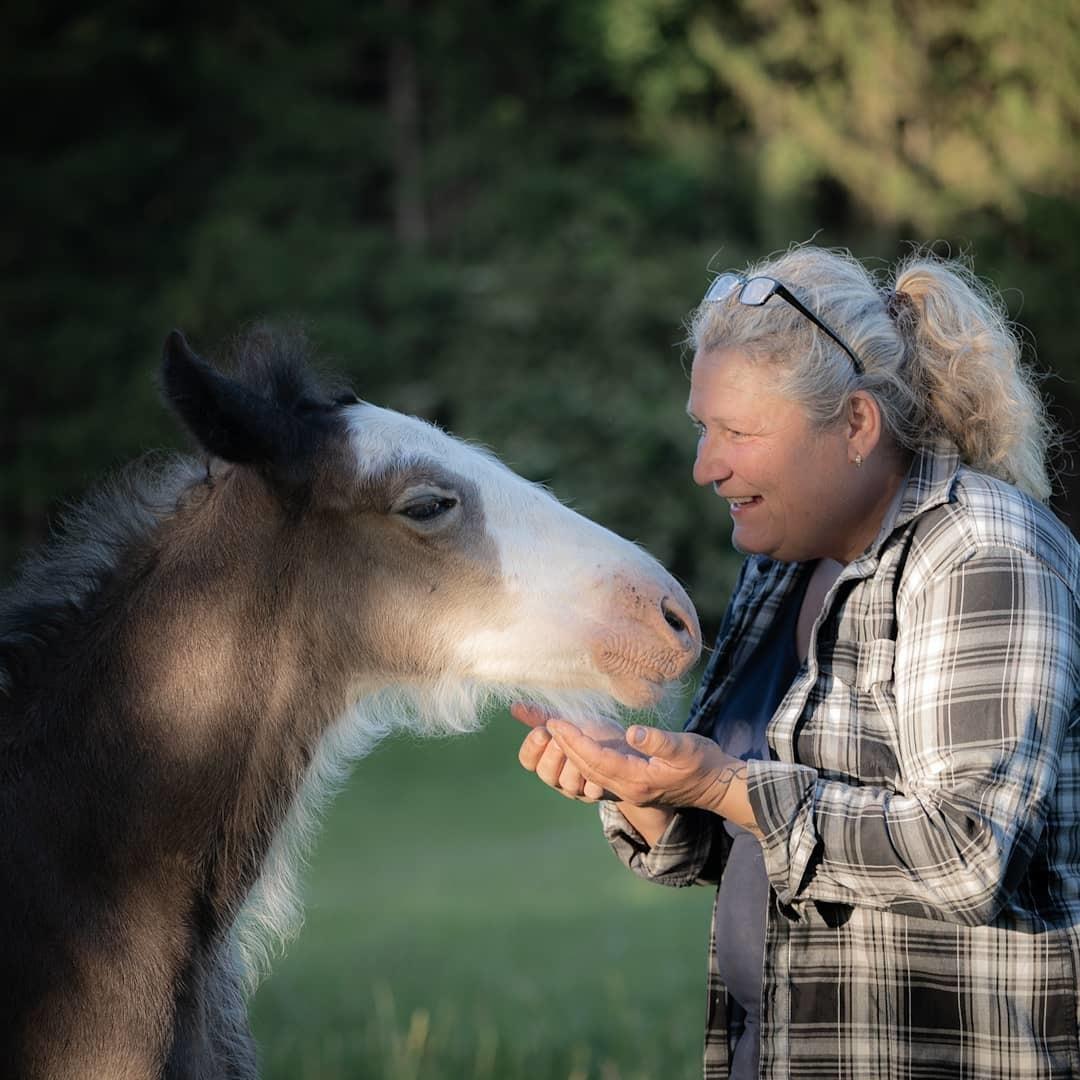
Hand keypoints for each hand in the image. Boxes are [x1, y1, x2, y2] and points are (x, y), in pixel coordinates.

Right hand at [512, 704, 642, 802]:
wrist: (624, 746)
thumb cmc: (592, 730)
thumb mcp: (569, 719)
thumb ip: (542, 716)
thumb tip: (515, 706)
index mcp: (546, 759)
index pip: (527, 759)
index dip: (532, 747)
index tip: (542, 731)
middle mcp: (558, 777)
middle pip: (545, 773)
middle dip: (553, 755)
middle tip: (561, 739)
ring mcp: (577, 788)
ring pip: (567, 784)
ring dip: (573, 765)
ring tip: (581, 748)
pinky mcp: (596, 794)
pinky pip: (591, 791)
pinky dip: (593, 780)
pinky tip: (598, 766)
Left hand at [545, 719, 760, 834]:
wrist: (717, 787)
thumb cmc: (704, 762)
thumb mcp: (686, 747)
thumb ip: (658, 741)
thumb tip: (633, 734)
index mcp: (639, 780)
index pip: (597, 759)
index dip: (574, 741)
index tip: (556, 723)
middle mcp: (630, 789)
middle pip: (588, 768)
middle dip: (566, 746)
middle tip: (547, 724)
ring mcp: (630, 791)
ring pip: (591, 773)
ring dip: (571, 753)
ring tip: (556, 732)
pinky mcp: (632, 787)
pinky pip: (599, 775)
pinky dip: (584, 759)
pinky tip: (575, 746)